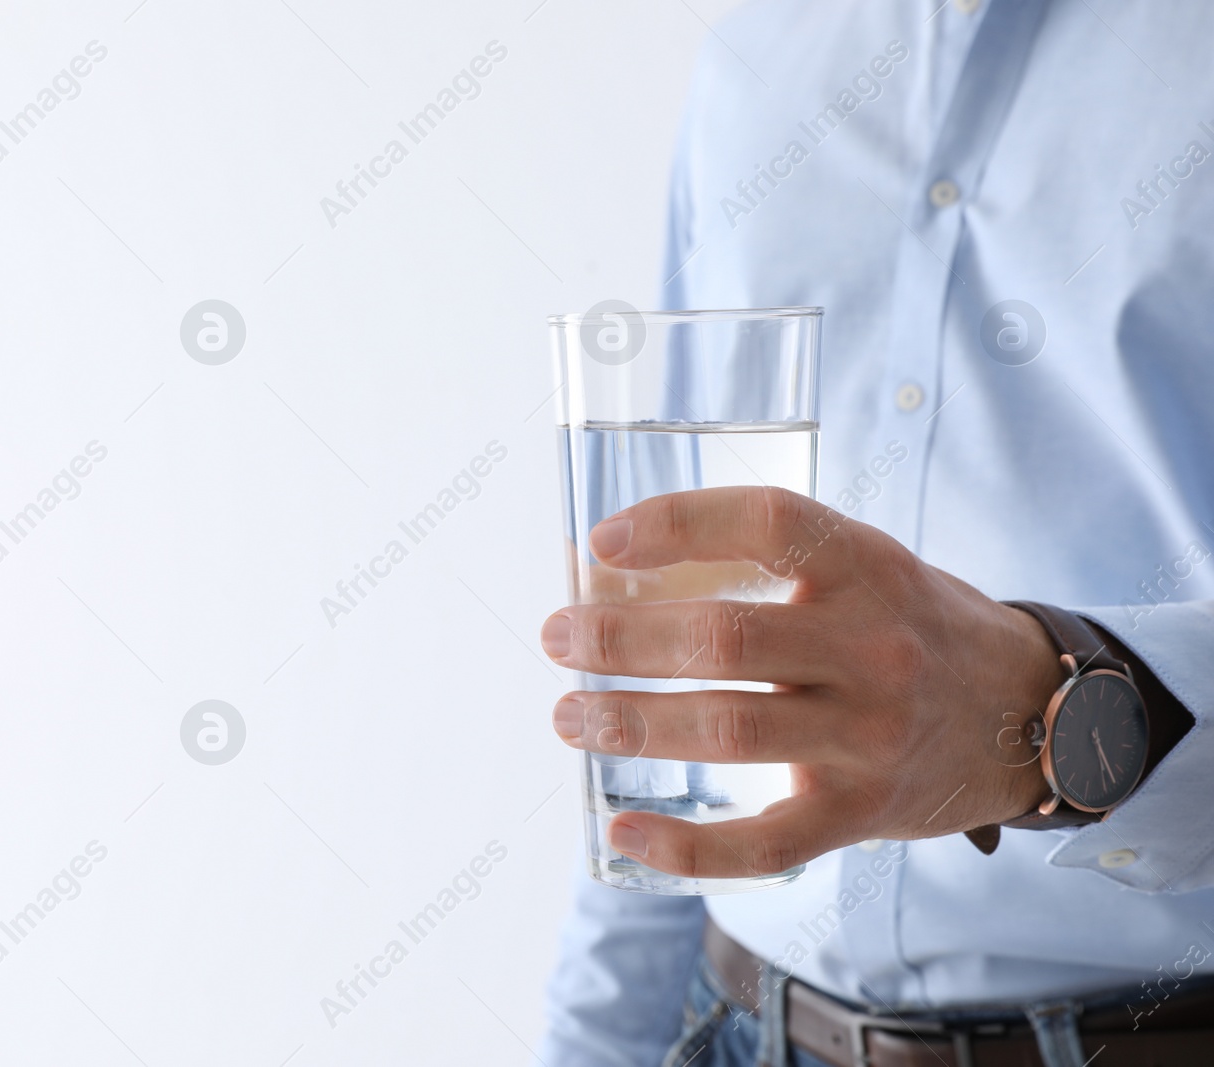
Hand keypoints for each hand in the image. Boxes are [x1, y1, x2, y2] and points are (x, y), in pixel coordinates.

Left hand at [541, 486, 1066, 878]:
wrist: (1034, 714)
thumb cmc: (912, 626)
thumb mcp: (859, 570)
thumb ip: (756, 568)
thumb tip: (604, 568)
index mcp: (865, 565)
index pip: (765, 522)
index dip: (676, 525)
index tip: (601, 542)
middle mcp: (871, 645)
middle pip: (724, 637)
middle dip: (620, 640)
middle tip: (557, 638)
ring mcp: (870, 733)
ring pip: (728, 729)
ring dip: (631, 724)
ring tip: (569, 717)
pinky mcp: (864, 811)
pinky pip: (765, 841)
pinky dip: (687, 846)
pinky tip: (624, 831)